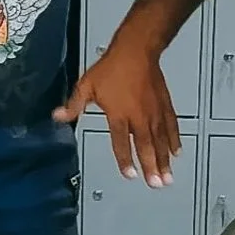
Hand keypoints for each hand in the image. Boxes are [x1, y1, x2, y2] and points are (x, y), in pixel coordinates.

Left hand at [53, 40, 179, 186]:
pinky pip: (171, 126)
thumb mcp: (87, 85)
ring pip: (161, 141)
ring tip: (167, 177)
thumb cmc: (111, 67)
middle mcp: (138, 117)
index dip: (125, 161)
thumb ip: (75, 105)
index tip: (130, 176)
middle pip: (146, 146)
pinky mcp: (164, 105)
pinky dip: (174, 140)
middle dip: (151, 167)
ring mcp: (153, 112)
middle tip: (156, 184)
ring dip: (164, 160)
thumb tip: (58, 117)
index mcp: (119, 114)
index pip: (121, 143)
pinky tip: (176, 152)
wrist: (136, 50)